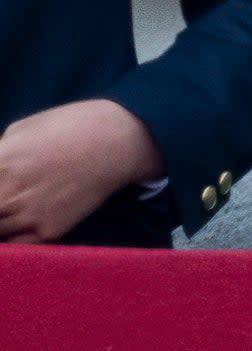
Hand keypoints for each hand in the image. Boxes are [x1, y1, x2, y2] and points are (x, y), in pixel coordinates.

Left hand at [0, 99, 162, 242]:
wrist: (117, 142)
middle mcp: (8, 193)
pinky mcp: (49, 231)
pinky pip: (16, 246)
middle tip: (3, 200)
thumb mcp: (21, 130)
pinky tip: (16, 227)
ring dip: (1, 222)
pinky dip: (10, 242)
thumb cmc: (70, 126)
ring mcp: (29, 215)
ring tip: (11, 210)